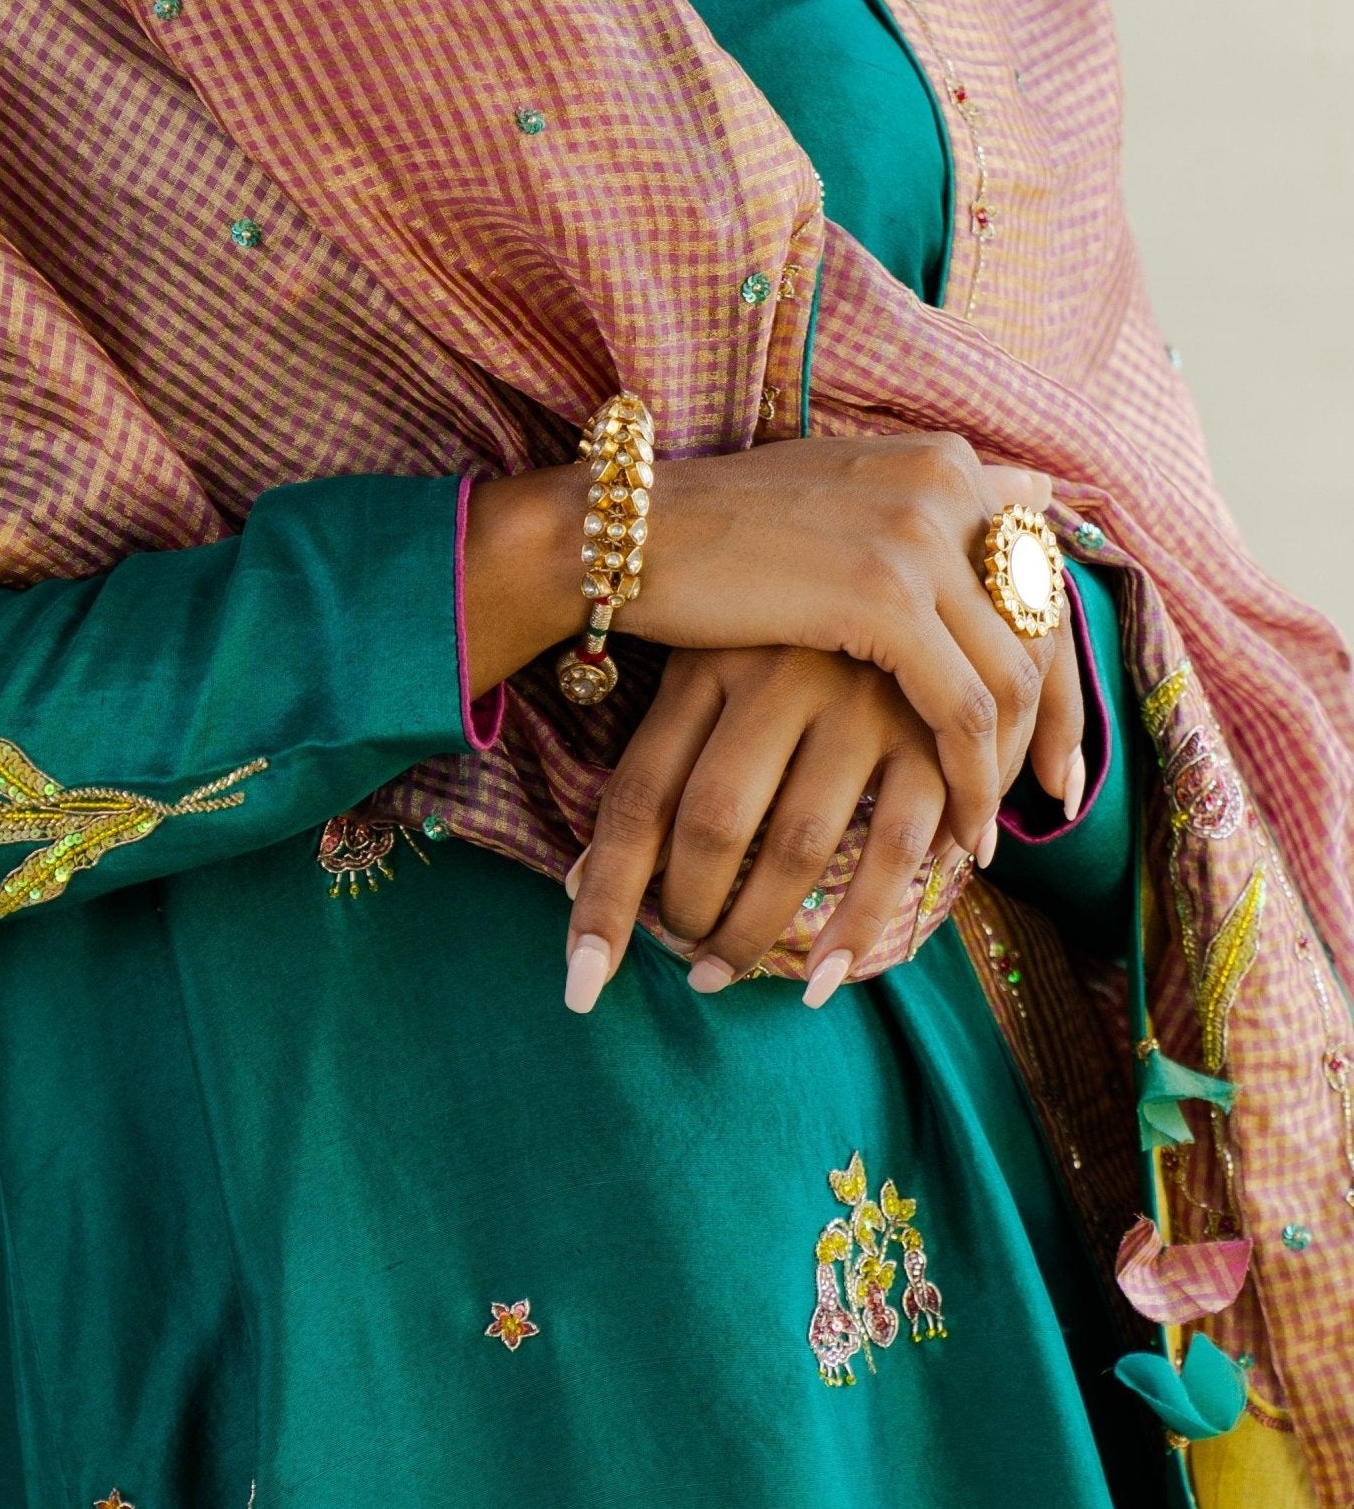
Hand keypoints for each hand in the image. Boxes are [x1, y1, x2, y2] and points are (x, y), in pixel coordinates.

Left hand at [560, 637, 1086, 1013]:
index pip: (636, 799)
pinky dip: (869, 916)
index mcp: (703, 662)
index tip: (582, 982)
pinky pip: (897, 840)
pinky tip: (837, 966)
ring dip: (764, 931)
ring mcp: (857, 695)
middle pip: (711, 825)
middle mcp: (773, 674)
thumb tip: (577, 888)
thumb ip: (657, 767)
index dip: (606, 898)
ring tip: (739, 977)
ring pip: (798, 846)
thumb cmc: (779, 625)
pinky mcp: (930, 722)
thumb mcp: (705, 665)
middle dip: (691, 915)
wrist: (905, 526)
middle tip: (688, 965)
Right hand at [614, 434, 1071, 852]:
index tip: (1051, 740)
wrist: (623, 532)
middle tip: (1047, 796)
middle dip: (1053, 726)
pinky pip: (960, 710)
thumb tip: (1022, 499)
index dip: (1059, 664)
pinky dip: (967, 779)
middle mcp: (946, 485)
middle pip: (1042, 629)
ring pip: (1010, 677)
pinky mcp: (884, 598)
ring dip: (1005, 767)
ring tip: (983, 830)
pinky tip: (951, 828)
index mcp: (940, 461)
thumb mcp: (828, 499)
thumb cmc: (711, 532)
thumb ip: (914, 508)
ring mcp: (918, 538)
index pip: (1038, 573)